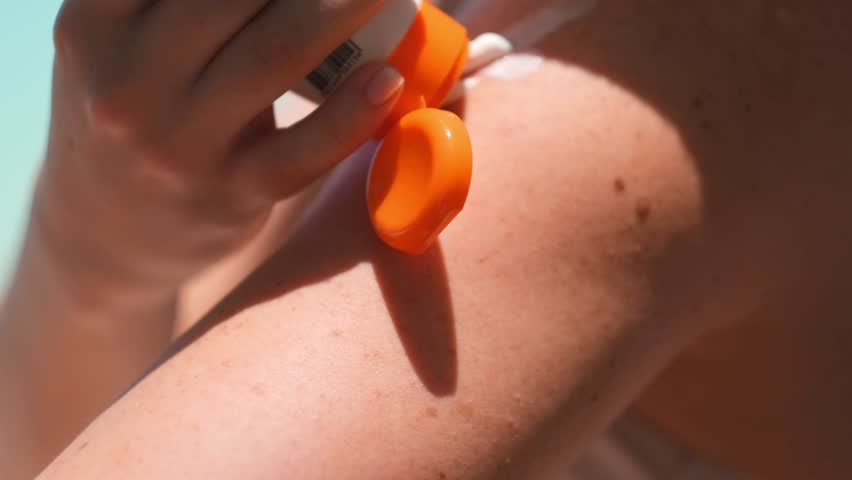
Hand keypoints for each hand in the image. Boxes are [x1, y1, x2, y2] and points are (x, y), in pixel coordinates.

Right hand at [37, 0, 403, 305]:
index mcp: (93, 23)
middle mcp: (127, 81)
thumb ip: (167, 4)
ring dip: (344, 8)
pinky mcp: (231, 194)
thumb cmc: (128, 113)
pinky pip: (302, 151)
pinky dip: (351, 113)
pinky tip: (388, 77)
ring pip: (276, 55)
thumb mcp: (115, 46)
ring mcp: (180, 146)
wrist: (102, 233)